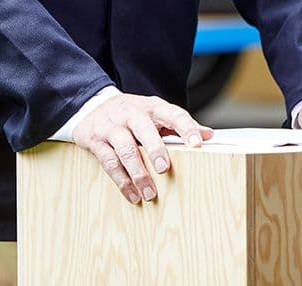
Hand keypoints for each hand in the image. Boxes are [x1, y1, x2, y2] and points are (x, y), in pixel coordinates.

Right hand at [72, 93, 212, 204]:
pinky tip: (133, 195)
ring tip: (150, 193)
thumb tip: (209, 135)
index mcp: (151, 107)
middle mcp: (131, 114)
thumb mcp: (155, 113)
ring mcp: (111, 126)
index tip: (198, 144)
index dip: (185, 128)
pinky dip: (122, 181)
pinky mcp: (96, 140)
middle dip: (155, 149)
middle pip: (144, 129)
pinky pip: (109, 162)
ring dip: (138, 173)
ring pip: (125, 148)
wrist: (92, 105)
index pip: (172, 113)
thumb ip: (179, 125)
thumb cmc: (131, 114)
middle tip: (165, 169)